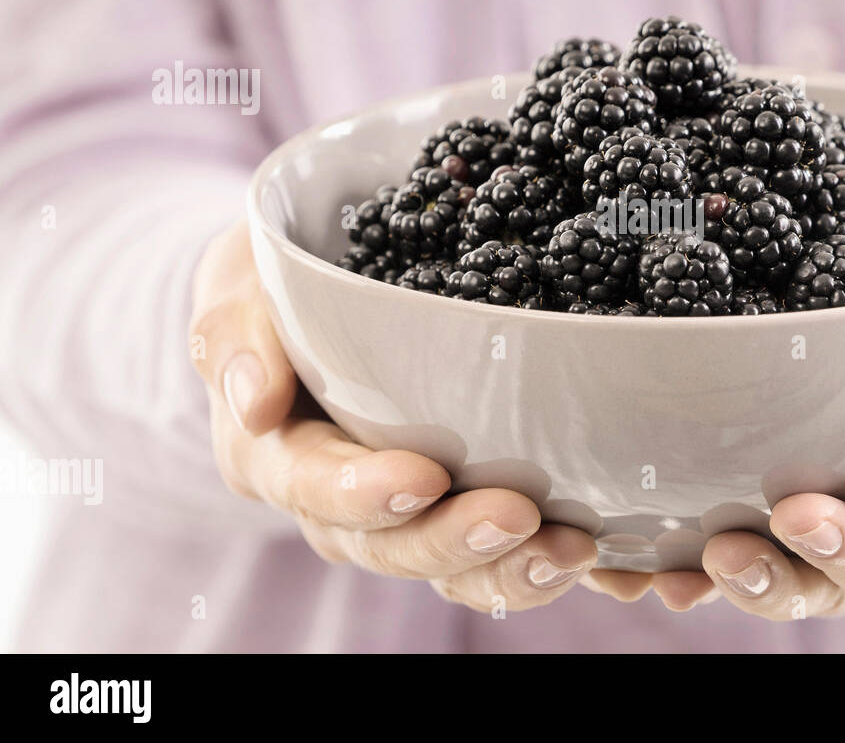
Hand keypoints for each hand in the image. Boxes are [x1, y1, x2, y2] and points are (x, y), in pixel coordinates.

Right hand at [189, 222, 596, 611]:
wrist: (306, 303)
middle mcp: (332, 503)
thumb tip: (253, 401)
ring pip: (444, 567)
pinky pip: (487, 561)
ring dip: (509, 569)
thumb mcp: (243, 290)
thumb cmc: (274, 292)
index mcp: (273, 455)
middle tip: (519, 516)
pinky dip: (537, 563)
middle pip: (386, 545)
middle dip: (452, 538)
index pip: (311, 485)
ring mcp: (393, 518)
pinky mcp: (447, 514)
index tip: (423, 477)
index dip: (363, 492)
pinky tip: (592, 555)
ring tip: (571, 550)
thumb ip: (237, 335)